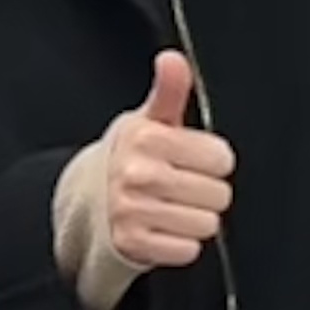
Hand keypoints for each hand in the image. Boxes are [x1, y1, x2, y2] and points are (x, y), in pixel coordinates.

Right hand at [103, 51, 238, 272]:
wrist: (88, 202)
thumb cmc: (132, 157)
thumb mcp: (150, 120)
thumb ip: (170, 90)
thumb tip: (172, 59)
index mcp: (146, 138)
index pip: (221, 158)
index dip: (214, 161)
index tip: (194, 160)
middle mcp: (136, 173)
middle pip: (218, 194)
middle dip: (207, 192)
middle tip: (183, 186)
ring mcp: (131, 210)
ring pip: (206, 224)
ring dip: (196, 220)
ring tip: (173, 207)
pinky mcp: (131, 243)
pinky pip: (187, 250)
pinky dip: (181, 244)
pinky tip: (164, 229)